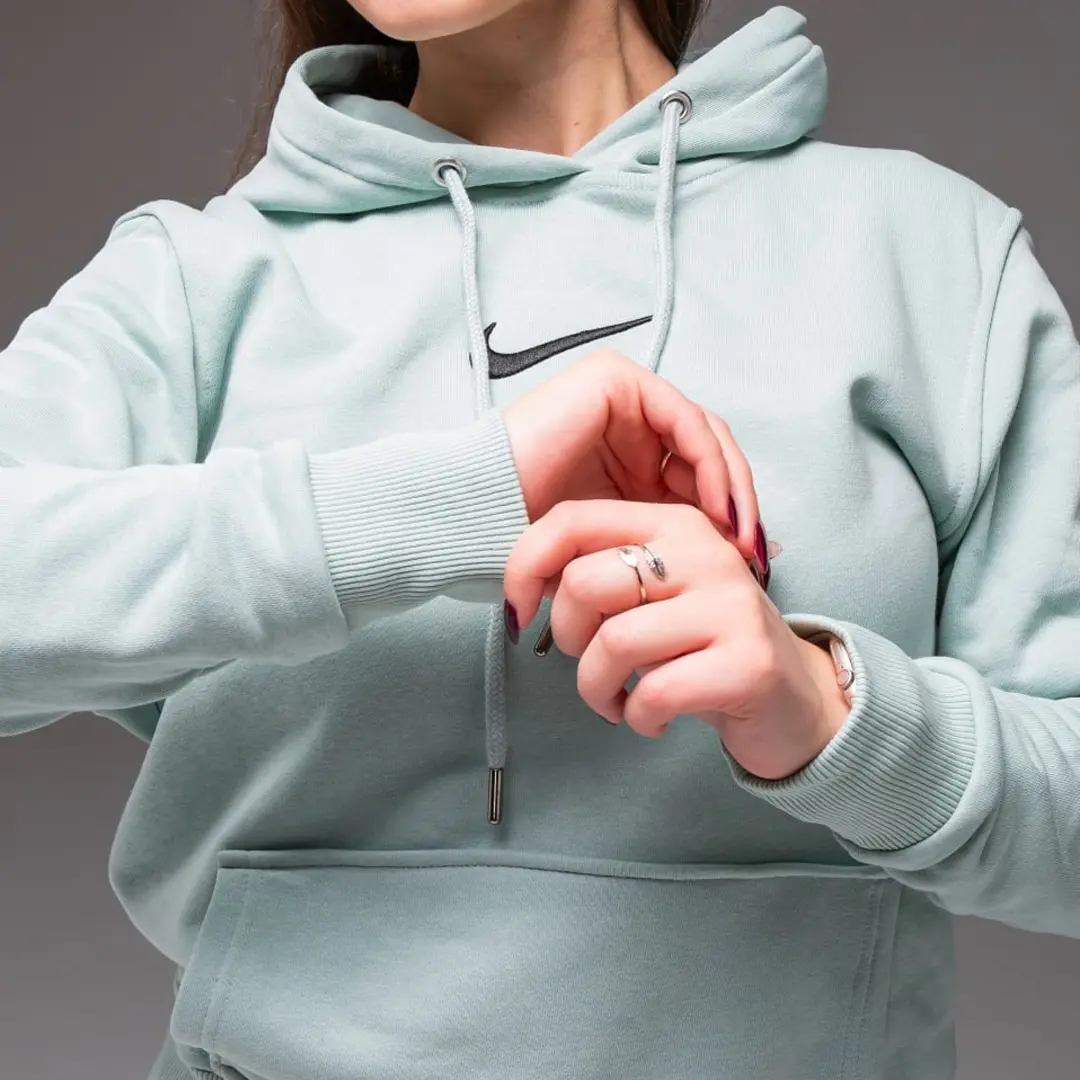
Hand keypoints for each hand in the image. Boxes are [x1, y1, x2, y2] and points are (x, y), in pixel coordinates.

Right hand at [501, 349, 759, 564]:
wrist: (481, 517)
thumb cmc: (536, 542)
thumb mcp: (620, 546)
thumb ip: (667, 542)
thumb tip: (739, 558)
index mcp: (630, 458)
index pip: (699, 479)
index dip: (730, 519)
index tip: (749, 564)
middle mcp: (631, 423)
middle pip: (709, 457)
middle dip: (738, 506)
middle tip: (753, 553)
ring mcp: (624, 398)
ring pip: (705, 438)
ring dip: (731, 486)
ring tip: (738, 534)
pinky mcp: (616, 382)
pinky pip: (684, 421)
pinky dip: (709, 464)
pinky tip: (716, 507)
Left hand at [502, 499, 850, 780]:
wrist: (793, 701)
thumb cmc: (703, 648)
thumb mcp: (654, 598)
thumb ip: (600, 577)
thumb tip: (522, 585)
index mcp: (673, 524)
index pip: (572, 520)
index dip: (524, 566)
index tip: (518, 612)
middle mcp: (704, 552)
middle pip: (583, 584)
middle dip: (567, 639)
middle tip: (593, 665)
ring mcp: (730, 605)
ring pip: (613, 642)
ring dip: (598, 689)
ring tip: (618, 702)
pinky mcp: (748, 661)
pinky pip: (655, 693)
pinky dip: (637, 718)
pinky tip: (653, 719)